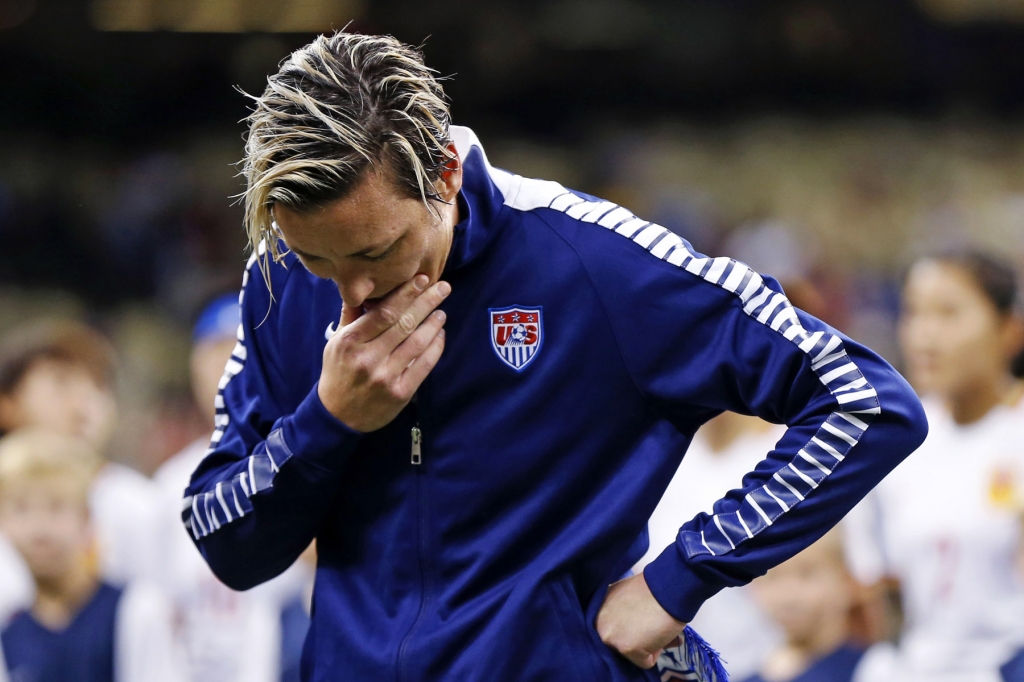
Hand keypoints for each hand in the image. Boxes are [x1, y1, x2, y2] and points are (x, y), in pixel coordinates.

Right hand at [318, 274, 449, 431]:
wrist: (338, 415)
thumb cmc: (339, 372)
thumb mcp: (336, 341)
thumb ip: (351, 314)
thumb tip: (364, 284)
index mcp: (350, 341)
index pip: (383, 312)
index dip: (406, 294)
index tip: (422, 279)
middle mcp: (368, 358)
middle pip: (404, 324)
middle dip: (427, 302)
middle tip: (443, 287)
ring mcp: (385, 377)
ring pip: (417, 343)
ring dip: (434, 324)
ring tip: (441, 311)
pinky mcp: (400, 393)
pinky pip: (424, 365)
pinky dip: (436, 347)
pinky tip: (440, 335)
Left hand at [595, 572, 686, 668]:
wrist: (667, 587)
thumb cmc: (652, 588)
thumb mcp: (626, 596)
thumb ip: (622, 613)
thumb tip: (634, 628)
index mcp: (596, 610)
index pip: (610, 630)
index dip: (626, 628)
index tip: (636, 623)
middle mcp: (598, 624)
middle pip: (619, 643)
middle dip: (634, 638)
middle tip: (648, 624)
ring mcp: (610, 637)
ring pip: (631, 654)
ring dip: (645, 645)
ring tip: (654, 626)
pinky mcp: (626, 648)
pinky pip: (645, 661)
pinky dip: (656, 651)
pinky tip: (658, 633)